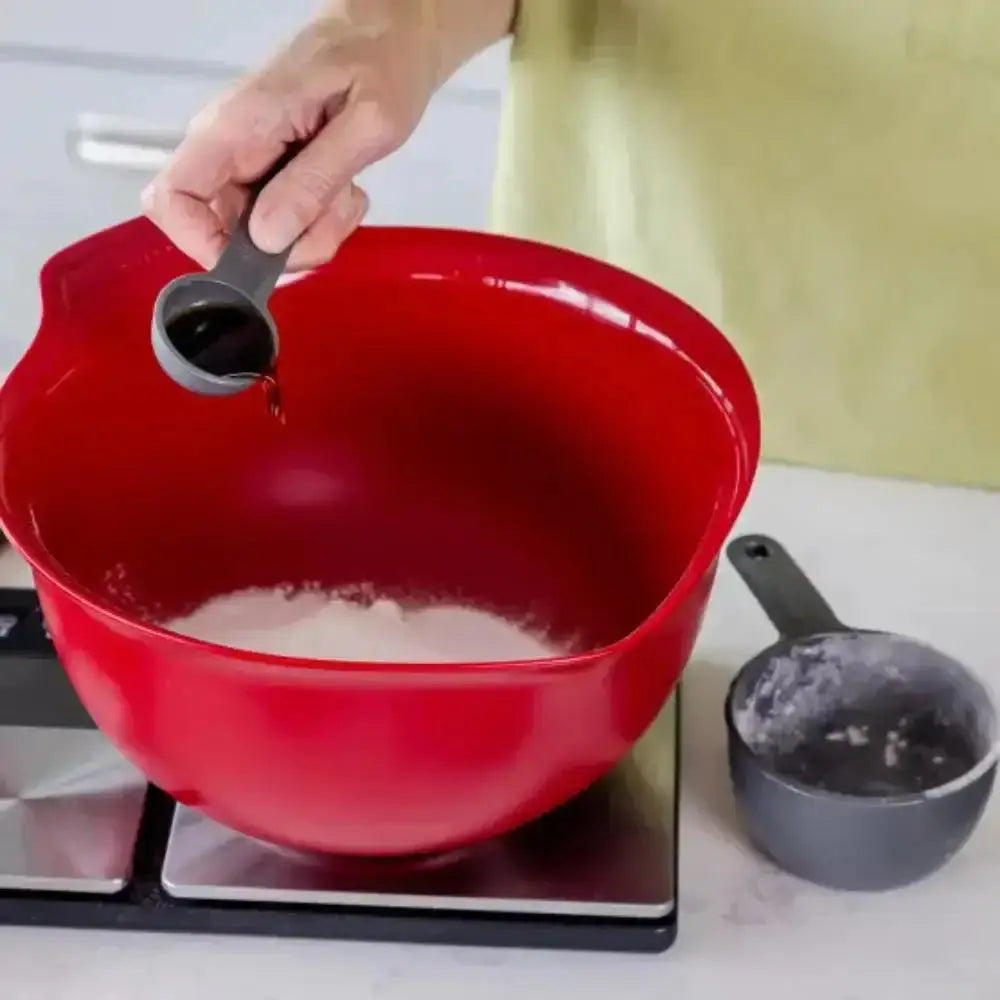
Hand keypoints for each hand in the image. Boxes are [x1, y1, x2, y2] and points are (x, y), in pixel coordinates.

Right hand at [142, 2, 446, 270]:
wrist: (393, 34)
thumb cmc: (383, 61)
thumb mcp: (367, 125)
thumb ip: (315, 180)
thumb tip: (266, 237)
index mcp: (237, 126)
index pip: (173, 199)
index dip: (203, 245)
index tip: (264, 262)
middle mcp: (231, 145)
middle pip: (222, 232)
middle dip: (284, 248)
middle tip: (333, 219)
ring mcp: (250, 160)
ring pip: (259, 236)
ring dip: (311, 234)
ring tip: (347, 194)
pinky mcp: (272, 171)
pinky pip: (283, 222)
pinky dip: (319, 223)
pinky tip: (344, 191)